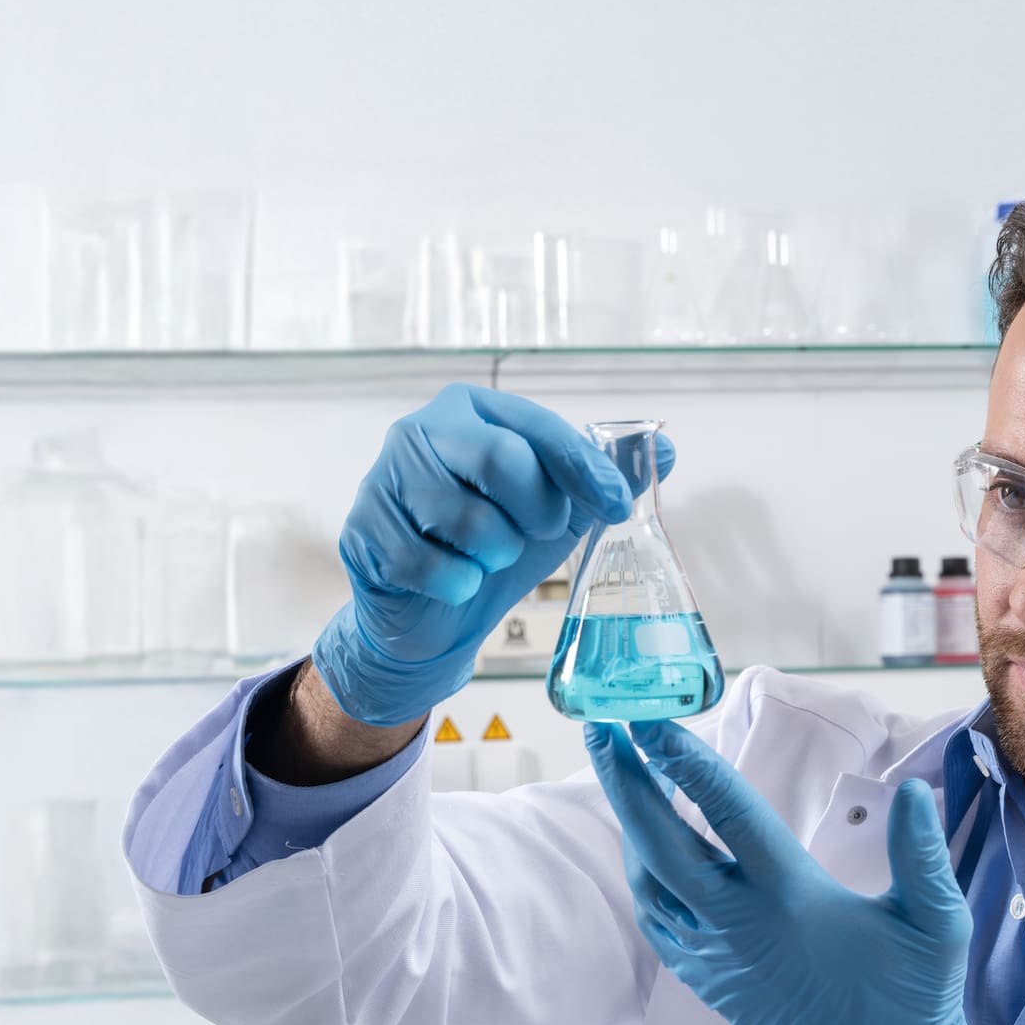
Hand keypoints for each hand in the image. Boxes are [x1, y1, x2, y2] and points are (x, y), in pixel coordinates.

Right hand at [306, 385, 649, 730]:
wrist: (432, 614)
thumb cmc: (494, 547)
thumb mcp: (556, 510)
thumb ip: (602, 478)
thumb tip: (663, 448)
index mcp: (470, 410)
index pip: (538, 430)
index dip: (586, 470)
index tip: (620, 506)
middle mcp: (418, 431)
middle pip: (500, 461)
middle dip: (535, 512)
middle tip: (536, 533)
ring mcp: (382, 479)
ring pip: (468, 520)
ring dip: (494, 556)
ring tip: (485, 558)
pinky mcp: (360, 530)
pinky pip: (429, 565)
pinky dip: (456, 586)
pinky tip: (451, 582)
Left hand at [585, 718, 1010, 1024]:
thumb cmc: (914, 998)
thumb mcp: (938, 924)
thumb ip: (922, 855)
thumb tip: (911, 791)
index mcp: (792, 899)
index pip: (728, 814)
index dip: (688, 764)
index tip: (653, 724)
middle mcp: (740, 925)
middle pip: (662, 844)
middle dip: (628, 784)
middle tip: (603, 729)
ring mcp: (714, 956)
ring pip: (650, 881)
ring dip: (630, 824)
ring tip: (620, 770)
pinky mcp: (704, 979)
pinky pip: (655, 918)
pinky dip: (642, 874)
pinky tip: (644, 842)